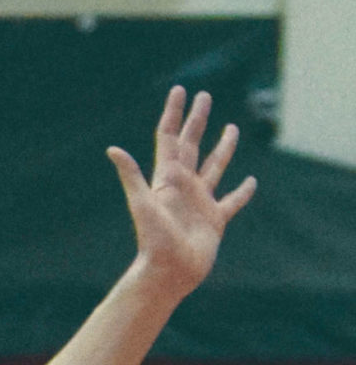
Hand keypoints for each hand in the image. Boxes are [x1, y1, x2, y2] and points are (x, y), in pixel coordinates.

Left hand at [108, 86, 255, 300]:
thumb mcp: (142, 205)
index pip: (170, 138)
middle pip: (192, 145)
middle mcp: (183, 186)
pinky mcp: (215, 220)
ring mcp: (200, 202)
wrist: (168, 274)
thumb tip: (112, 150)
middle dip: (197, 120)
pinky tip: (252, 181)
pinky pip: (232, 202)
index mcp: (167, 178)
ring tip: (231, 128)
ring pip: (215, 167)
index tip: (180, 90)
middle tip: (204, 96)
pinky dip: (243, 192)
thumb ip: (131, 176)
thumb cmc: (154, 242)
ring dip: (223, 147)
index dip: (174, 114)